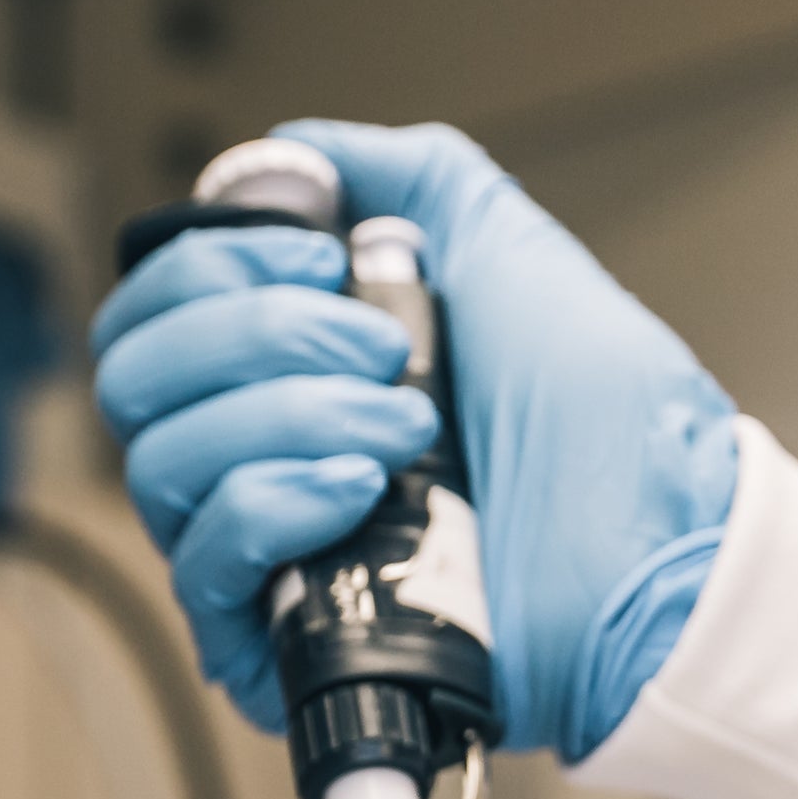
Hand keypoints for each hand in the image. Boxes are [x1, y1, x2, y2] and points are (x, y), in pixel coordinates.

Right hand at [88, 120, 735, 758]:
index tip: (319, 258)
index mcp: (290, 374)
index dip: (212, 268)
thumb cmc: (610, 435)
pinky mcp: (275, 642)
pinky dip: (275, 500)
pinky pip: (204, 559)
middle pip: (135, 381)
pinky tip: (362, 486)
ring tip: (404, 425)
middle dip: (251, 336)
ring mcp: (266, 553)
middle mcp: (260, 460)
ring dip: (285, 415)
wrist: (662, 560)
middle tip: (380, 349)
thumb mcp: (507, 250)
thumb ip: (404, 177)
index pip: (154, 315)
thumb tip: (296, 156)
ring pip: (161, 462)